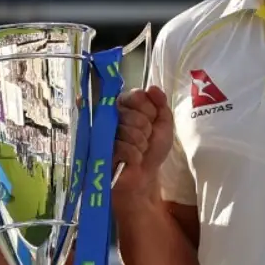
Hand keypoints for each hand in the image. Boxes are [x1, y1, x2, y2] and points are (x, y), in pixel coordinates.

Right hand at [112, 86, 173, 200]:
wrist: (146, 175)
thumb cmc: (152, 149)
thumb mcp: (163, 124)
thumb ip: (160, 104)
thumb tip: (152, 88)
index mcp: (126, 105)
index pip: (136, 95)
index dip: (148, 109)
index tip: (151, 119)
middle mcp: (113, 114)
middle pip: (133, 114)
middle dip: (145, 129)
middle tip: (145, 138)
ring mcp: (105, 131)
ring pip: (129, 131)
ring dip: (141, 144)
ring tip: (139, 150)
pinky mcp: (101, 149)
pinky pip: (123, 146)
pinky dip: (134, 155)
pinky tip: (133, 159)